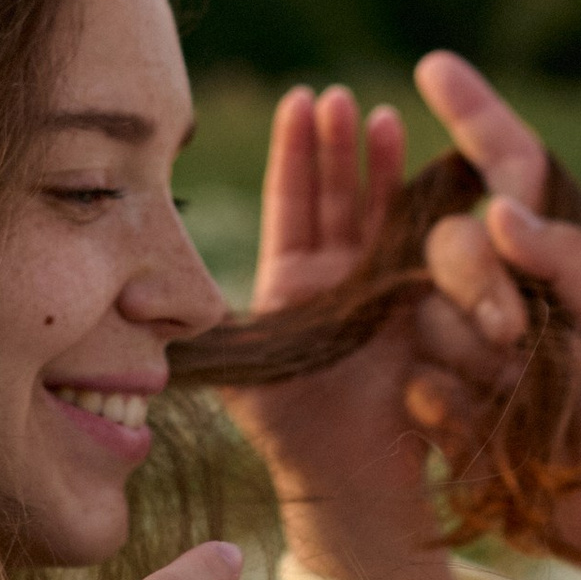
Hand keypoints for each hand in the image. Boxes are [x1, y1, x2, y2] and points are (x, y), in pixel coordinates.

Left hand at [218, 84, 455, 579]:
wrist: (348, 481)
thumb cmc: (288, 433)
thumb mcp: (241, 376)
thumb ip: (207, 338)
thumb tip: (148, 306)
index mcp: (291, 281)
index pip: (293, 203)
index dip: (297, 153)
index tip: (300, 101)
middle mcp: (338, 277)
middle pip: (338, 196)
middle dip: (340, 145)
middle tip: (341, 97)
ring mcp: (382, 288)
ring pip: (380, 214)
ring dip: (381, 166)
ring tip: (383, 115)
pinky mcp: (421, 310)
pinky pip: (423, 255)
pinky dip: (426, 216)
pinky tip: (433, 176)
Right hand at [405, 53, 580, 579]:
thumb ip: (567, 258)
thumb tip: (498, 207)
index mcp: (558, 251)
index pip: (509, 167)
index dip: (474, 114)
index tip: (435, 64)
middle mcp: (505, 288)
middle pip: (449, 241)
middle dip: (474, 278)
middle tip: (516, 332)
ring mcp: (470, 345)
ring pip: (423, 312)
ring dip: (469, 350)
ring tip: (523, 395)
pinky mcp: (446, 402)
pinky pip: (419, 382)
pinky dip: (451, 405)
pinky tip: (490, 431)